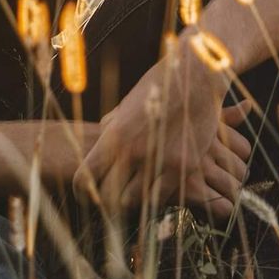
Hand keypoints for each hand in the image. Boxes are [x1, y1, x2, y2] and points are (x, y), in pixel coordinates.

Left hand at [73, 40, 248, 216]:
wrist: (196, 77)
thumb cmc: (160, 84)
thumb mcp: (129, 102)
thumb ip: (114, 123)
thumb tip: (102, 133)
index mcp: (114, 134)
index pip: (84, 178)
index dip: (82, 191)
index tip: (85, 195)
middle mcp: (132, 152)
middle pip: (107, 196)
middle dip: (106, 201)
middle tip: (110, 201)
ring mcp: (158, 161)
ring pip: (133, 202)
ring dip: (131, 201)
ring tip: (133, 196)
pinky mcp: (182, 168)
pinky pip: (161, 198)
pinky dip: (156, 199)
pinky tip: (156, 192)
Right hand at [167, 100, 251, 219]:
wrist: (129, 147)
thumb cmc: (160, 127)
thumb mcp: (190, 115)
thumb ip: (221, 113)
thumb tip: (248, 103)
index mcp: (208, 128)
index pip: (244, 148)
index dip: (239, 157)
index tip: (229, 160)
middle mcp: (207, 147)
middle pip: (242, 170)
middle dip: (237, 177)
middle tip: (227, 179)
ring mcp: (199, 169)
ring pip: (234, 188)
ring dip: (231, 193)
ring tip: (220, 193)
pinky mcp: (191, 189)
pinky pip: (223, 206)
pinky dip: (224, 208)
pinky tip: (214, 204)